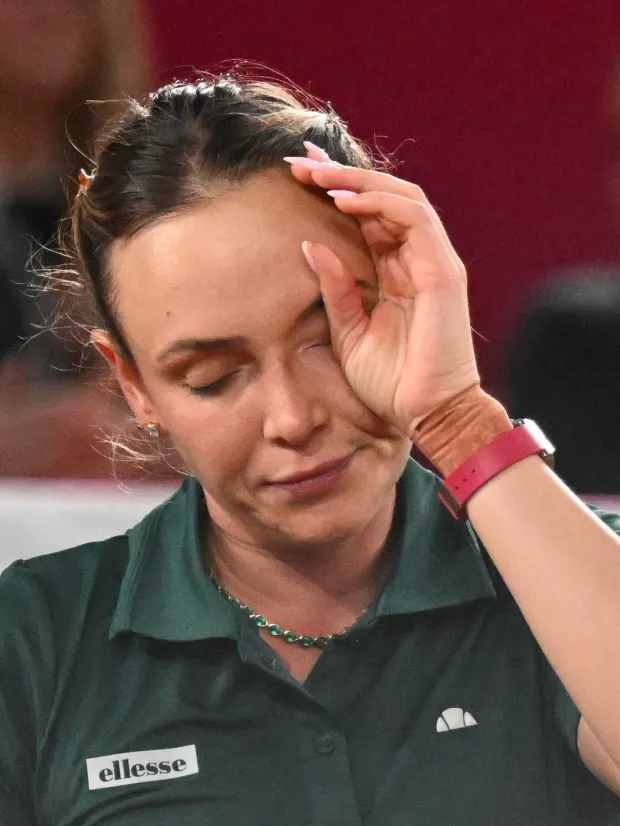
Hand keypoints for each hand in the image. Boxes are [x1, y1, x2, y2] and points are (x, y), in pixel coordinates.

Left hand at [287, 146, 479, 434]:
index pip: (366, 218)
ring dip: (357, 181)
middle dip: (340, 175)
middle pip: (382, 199)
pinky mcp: (442, 272)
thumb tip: (310, 246)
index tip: (298, 174)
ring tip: (317, 174)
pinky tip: (344, 199)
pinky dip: (379, 204)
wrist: (426, 415)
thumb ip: (335, 289)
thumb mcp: (349, 332)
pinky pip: (414, 220)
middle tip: (299, 162)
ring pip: (401, 198)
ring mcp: (433, 262)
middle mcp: (416, 260)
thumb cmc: (390, 382)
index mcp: (395, 273)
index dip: (336, 191)